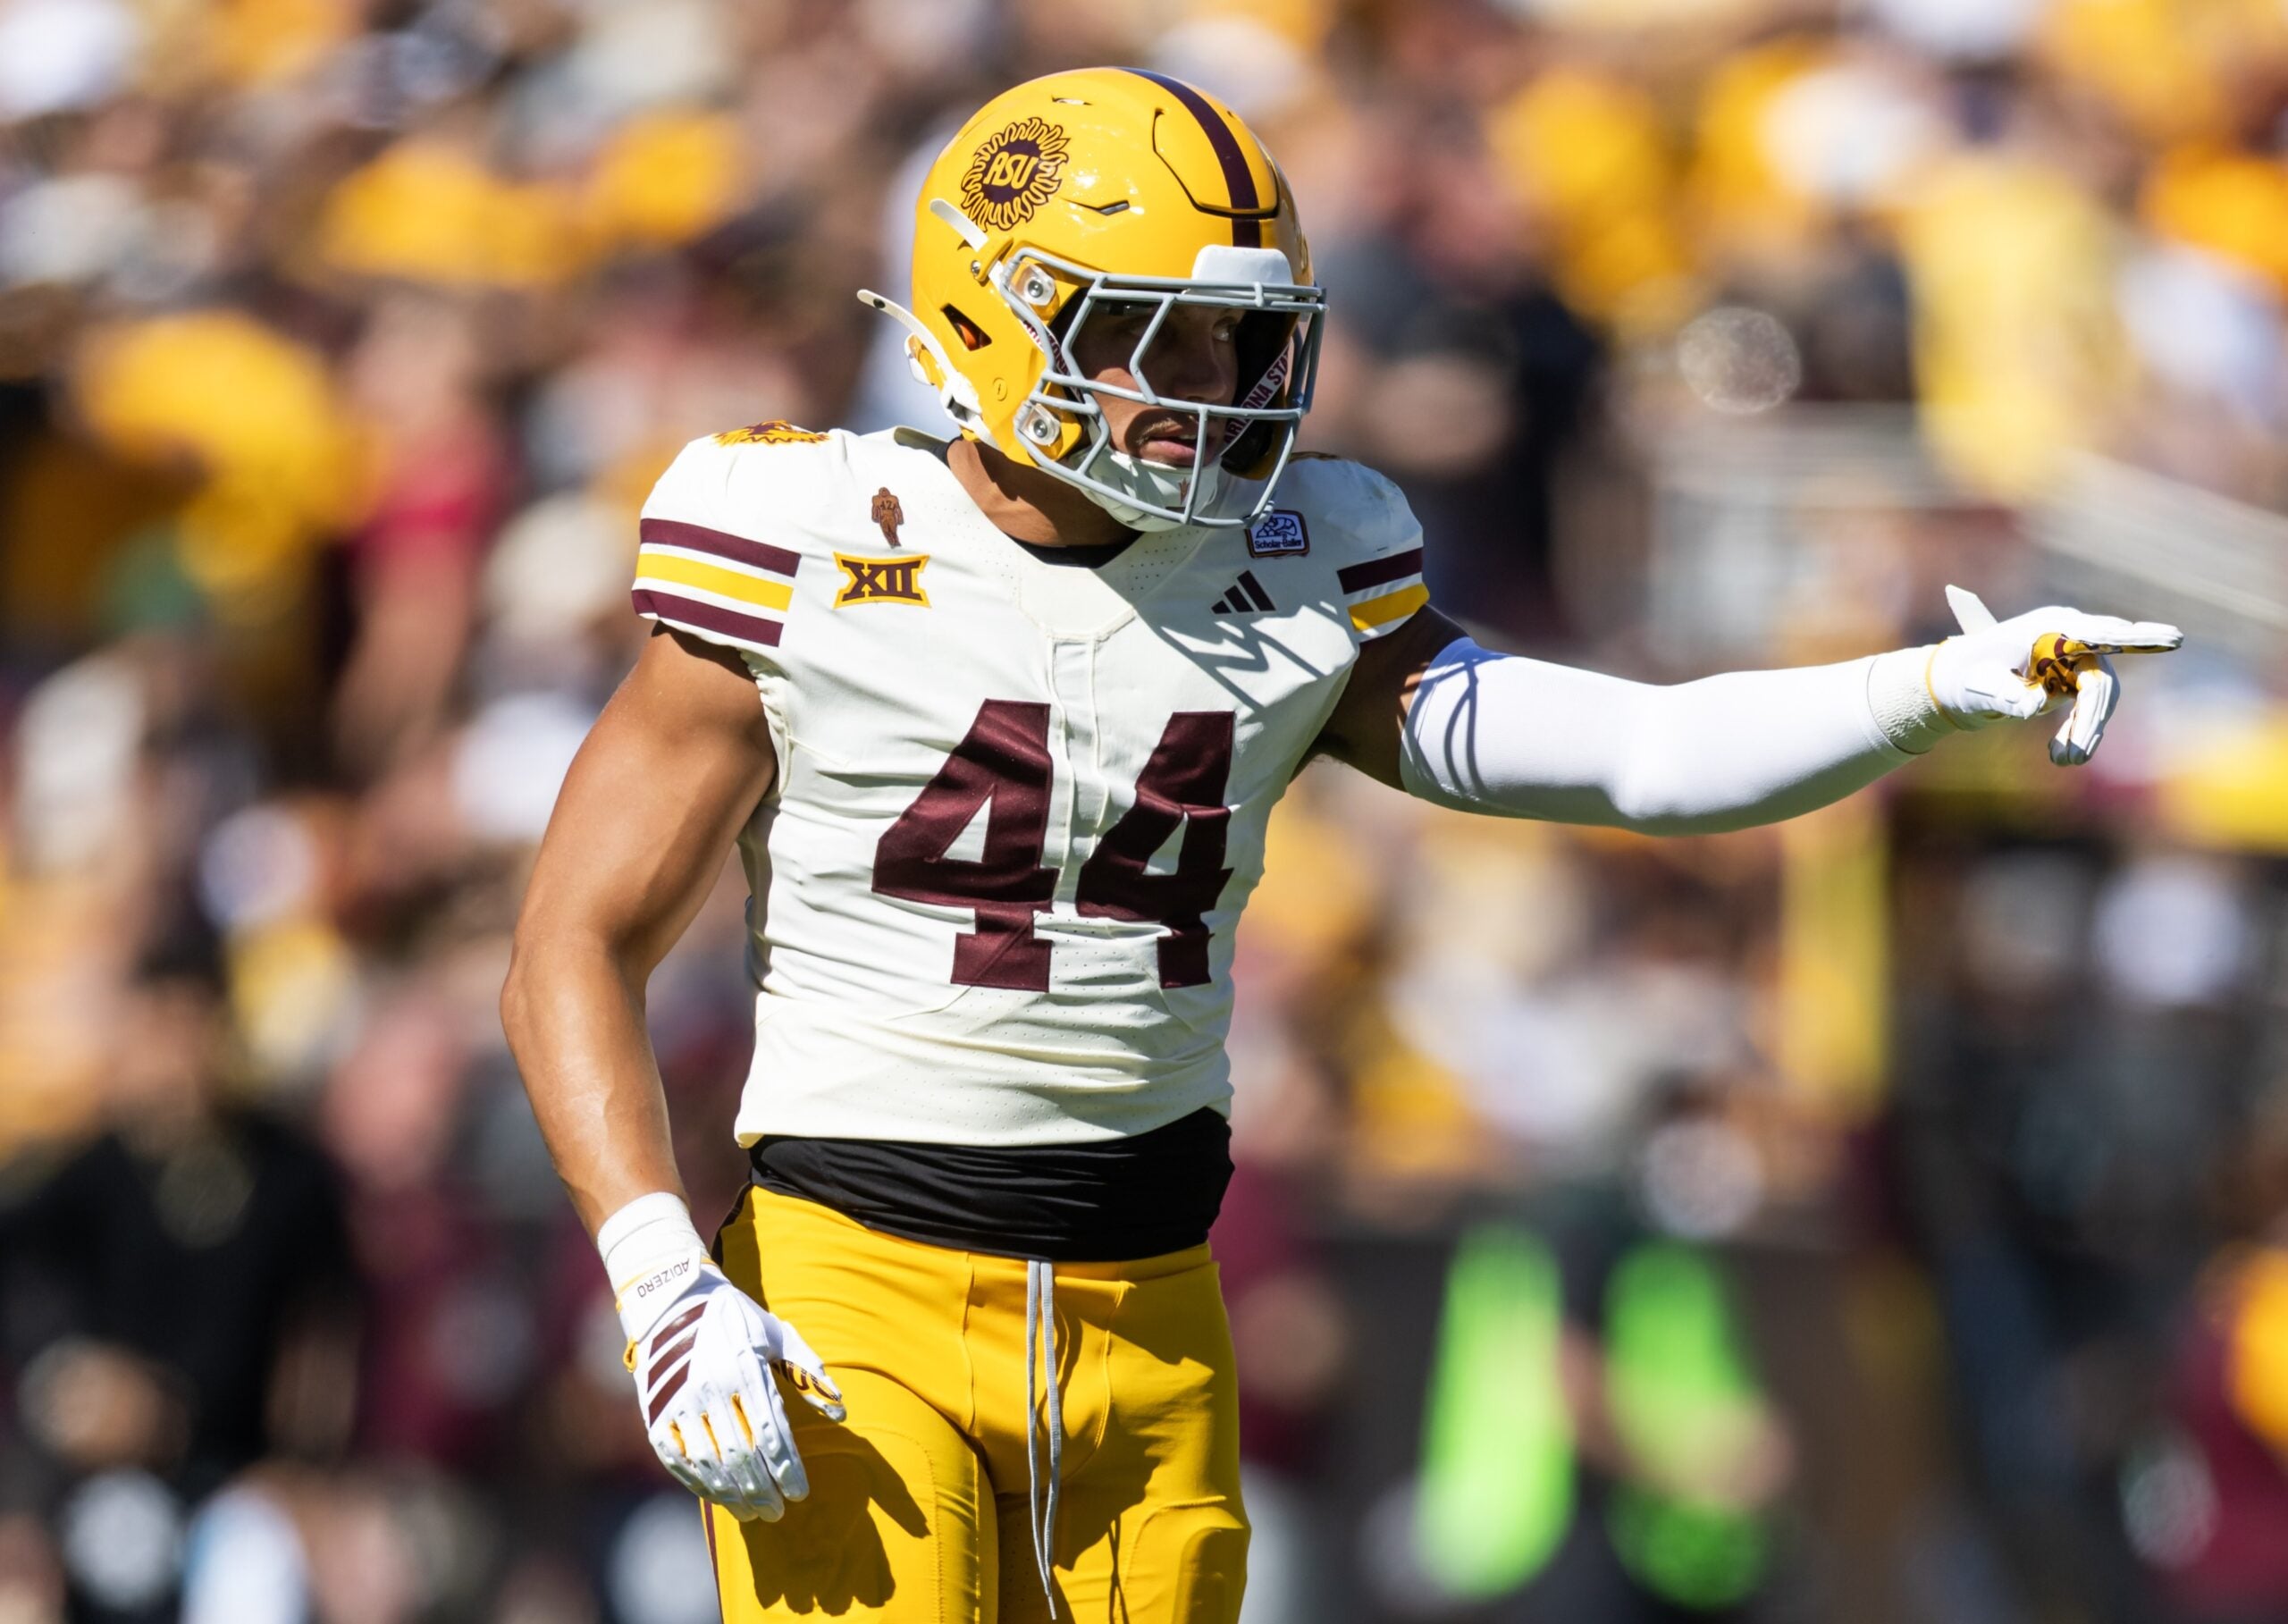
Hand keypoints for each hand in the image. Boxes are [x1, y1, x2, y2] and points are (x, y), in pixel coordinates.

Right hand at [620, 1254, 844, 1520]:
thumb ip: (808, 1372)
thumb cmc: (736, 1319)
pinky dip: (699, 1484)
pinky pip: (679, 1460)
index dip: (787, 1469)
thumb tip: (841, 1410)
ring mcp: (679, 1403)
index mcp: (745, 1369)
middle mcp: (711, 1389)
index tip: (800, 1493)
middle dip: (763, 1490)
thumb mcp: (777, 1334)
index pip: (771, 1432)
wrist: (672, 1302)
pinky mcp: (656, 1415)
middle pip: (742, 1455)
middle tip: (779, 1511)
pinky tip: (719, 1497)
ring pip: (710, 1463)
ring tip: (753, 1512)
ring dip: (733, 1495)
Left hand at [1928, 586, 2181, 765]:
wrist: (1959, 681)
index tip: (2173, 638)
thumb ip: (2006, 694)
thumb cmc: (1967, 675)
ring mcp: (2077, 659)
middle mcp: (2072, 639)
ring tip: (2063, 761)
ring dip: (2085, 730)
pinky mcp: (2076, 679)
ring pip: (2100, 698)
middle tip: (2074, 756)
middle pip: (2102, 679)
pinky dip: (2080, 731)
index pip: (2099, 633)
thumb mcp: (1979, 686)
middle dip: (2091, 719)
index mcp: (2050, 628)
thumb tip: (2035, 706)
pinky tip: (2061, 756)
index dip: (2135, 639)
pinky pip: (2090, 708)